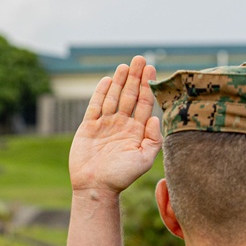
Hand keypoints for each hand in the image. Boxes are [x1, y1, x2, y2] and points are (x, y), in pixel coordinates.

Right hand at [69, 55, 161, 197]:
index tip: (153, 70)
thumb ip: (153, 140)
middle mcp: (123, 125)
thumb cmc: (121, 177)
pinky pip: (96, 105)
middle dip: (136, 77)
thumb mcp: (144, 159)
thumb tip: (156, 117)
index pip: (144, 104)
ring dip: (120, 81)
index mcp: (137, 132)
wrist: (96, 186)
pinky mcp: (89, 126)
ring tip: (126, 65)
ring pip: (114, 97)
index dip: (148, 86)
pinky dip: (101, 92)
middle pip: (130, 96)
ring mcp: (106, 124)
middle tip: (141, 58)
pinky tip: (108, 80)